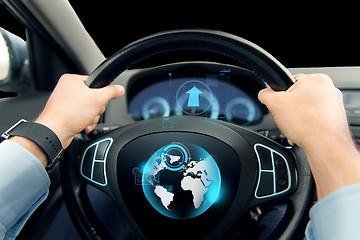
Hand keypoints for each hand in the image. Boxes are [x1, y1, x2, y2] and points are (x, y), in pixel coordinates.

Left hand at [35, 74, 124, 148]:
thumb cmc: (68, 114)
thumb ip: (111, 92)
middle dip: (96, 109)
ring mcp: (65, 102)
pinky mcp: (66, 114)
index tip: (100, 100)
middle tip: (90, 111)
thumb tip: (119, 89)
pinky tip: (83, 125)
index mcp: (71, 80)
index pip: (95, 83)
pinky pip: (82, 116)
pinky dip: (85, 122)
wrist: (54, 132)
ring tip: (85, 120)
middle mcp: (67, 89)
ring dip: (91, 117)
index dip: (100, 94)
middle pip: (93, 97)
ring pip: (89, 109)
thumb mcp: (97, 99)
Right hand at [258, 74, 359, 198]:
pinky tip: (303, 132)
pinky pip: (315, 119)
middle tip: (288, 117)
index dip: (281, 95)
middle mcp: (329, 90)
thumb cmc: (307, 124)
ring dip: (297, 118)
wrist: (325, 146)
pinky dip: (307, 126)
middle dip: (290, 109)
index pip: (291, 82)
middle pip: (299, 96)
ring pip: (306, 109)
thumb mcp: (275, 104)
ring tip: (296, 126)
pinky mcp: (335, 118)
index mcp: (317, 80)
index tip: (280, 105)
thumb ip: (266, 95)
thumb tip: (264, 94)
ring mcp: (334, 105)